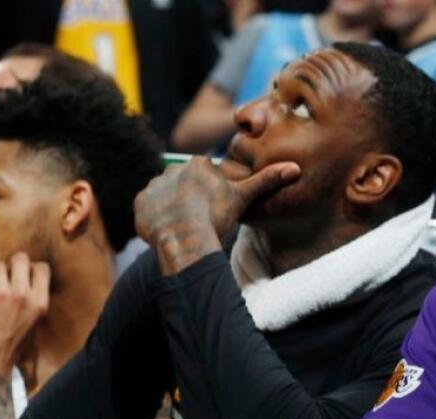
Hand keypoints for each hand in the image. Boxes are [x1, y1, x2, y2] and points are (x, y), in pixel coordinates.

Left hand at [0, 253, 48, 377]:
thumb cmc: (11, 346)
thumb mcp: (32, 322)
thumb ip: (29, 299)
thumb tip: (19, 275)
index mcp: (39, 303)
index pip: (42, 267)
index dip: (31, 268)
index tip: (23, 277)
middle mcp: (23, 295)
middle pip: (20, 258)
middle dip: (11, 264)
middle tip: (4, 277)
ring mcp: (1, 294)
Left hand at [134, 156, 298, 274]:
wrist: (186, 237)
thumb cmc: (216, 216)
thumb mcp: (243, 197)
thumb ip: (266, 181)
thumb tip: (295, 168)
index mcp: (197, 164)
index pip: (204, 177)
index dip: (210, 195)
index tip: (213, 210)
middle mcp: (172, 169)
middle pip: (183, 185)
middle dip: (190, 200)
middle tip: (199, 221)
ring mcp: (153, 185)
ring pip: (165, 196)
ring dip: (172, 208)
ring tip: (184, 226)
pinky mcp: (140, 202)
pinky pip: (148, 209)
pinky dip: (156, 218)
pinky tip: (169, 229)